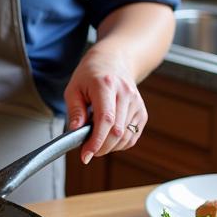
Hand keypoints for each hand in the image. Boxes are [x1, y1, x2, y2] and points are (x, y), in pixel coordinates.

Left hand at [63, 45, 145, 164]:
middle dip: (100, 147)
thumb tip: (75, 132)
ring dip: (109, 146)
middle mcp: (125, 94)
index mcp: (106, 85)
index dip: (96, 141)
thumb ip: (75, 111)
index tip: (86, 155)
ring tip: (96, 140)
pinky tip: (108, 138)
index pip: (105, 119)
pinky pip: (132, 136)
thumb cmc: (90, 75)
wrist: (113, 61)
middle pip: (116, 131)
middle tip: (87, 150)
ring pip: (125, 137)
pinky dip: (120, 144)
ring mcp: (136, 103)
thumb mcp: (74, 88)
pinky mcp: (142, 112)